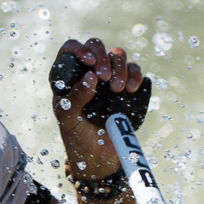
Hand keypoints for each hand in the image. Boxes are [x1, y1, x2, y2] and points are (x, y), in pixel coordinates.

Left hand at [53, 37, 143, 178]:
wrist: (98, 157)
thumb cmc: (77, 136)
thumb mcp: (68, 119)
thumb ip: (74, 98)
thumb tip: (90, 77)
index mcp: (68, 77)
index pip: (70, 49)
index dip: (79, 49)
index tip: (89, 62)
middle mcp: (88, 72)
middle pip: (97, 46)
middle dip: (103, 58)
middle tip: (104, 77)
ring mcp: (109, 78)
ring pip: (118, 55)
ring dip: (120, 68)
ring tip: (117, 90)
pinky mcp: (127, 86)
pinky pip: (134, 70)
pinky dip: (135, 75)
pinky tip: (131, 89)